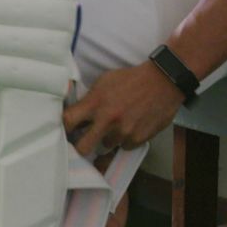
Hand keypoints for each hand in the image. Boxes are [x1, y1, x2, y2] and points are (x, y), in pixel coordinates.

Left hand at [63, 61, 185, 155]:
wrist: (162, 82)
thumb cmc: (131, 79)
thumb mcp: (105, 80)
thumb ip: (90, 98)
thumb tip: (78, 113)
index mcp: (95, 103)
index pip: (68, 121)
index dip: (63, 128)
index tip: (65, 130)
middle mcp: (107, 120)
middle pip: (83, 147)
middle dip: (82, 146)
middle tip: (85, 141)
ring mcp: (123, 131)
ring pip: (106, 146)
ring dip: (109, 138)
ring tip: (118, 124)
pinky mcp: (137, 139)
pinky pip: (124, 146)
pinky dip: (126, 139)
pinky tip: (132, 125)